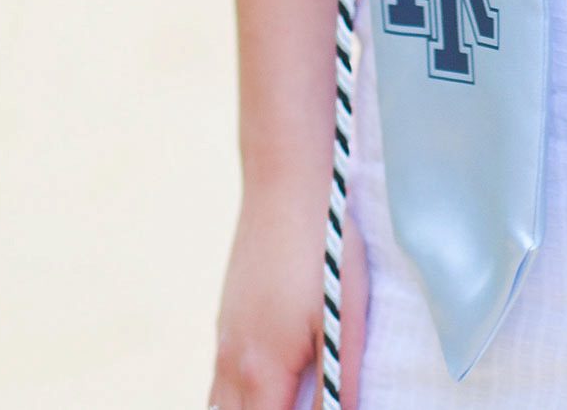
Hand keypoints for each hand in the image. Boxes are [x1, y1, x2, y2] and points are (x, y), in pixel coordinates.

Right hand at [208, 180, 368, 409]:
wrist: (286, 180)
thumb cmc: (324, 247)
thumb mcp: (345, 316)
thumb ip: (340, 381)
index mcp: (261, 373)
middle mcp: (232, 364)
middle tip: (305, 402)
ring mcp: (224, 340)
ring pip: (222, 408)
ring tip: (291, 396)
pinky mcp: (227, 319)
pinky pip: (222, 382)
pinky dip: (242, 399)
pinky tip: (274, 385)